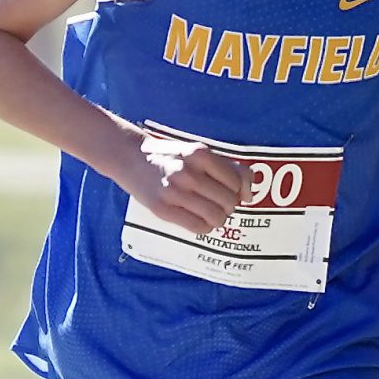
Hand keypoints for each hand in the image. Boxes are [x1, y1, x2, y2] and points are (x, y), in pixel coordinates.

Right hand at [118, 128, 248, 235]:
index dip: (239, 191)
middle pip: (229, 201)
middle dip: (228, 206)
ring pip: (216, 216)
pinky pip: (198, 226)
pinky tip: (198, 219)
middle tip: (218, 203)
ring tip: (209, 213)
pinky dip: (204, 227)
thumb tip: (249, 195)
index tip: (232, 193)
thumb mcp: (196, 152)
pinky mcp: (163, 208)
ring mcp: (174, 191)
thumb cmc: (169, 156)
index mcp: (199, 154)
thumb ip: (225, 167)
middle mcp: (188, 171)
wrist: (129, 157)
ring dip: (218, 219)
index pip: (237, 180)